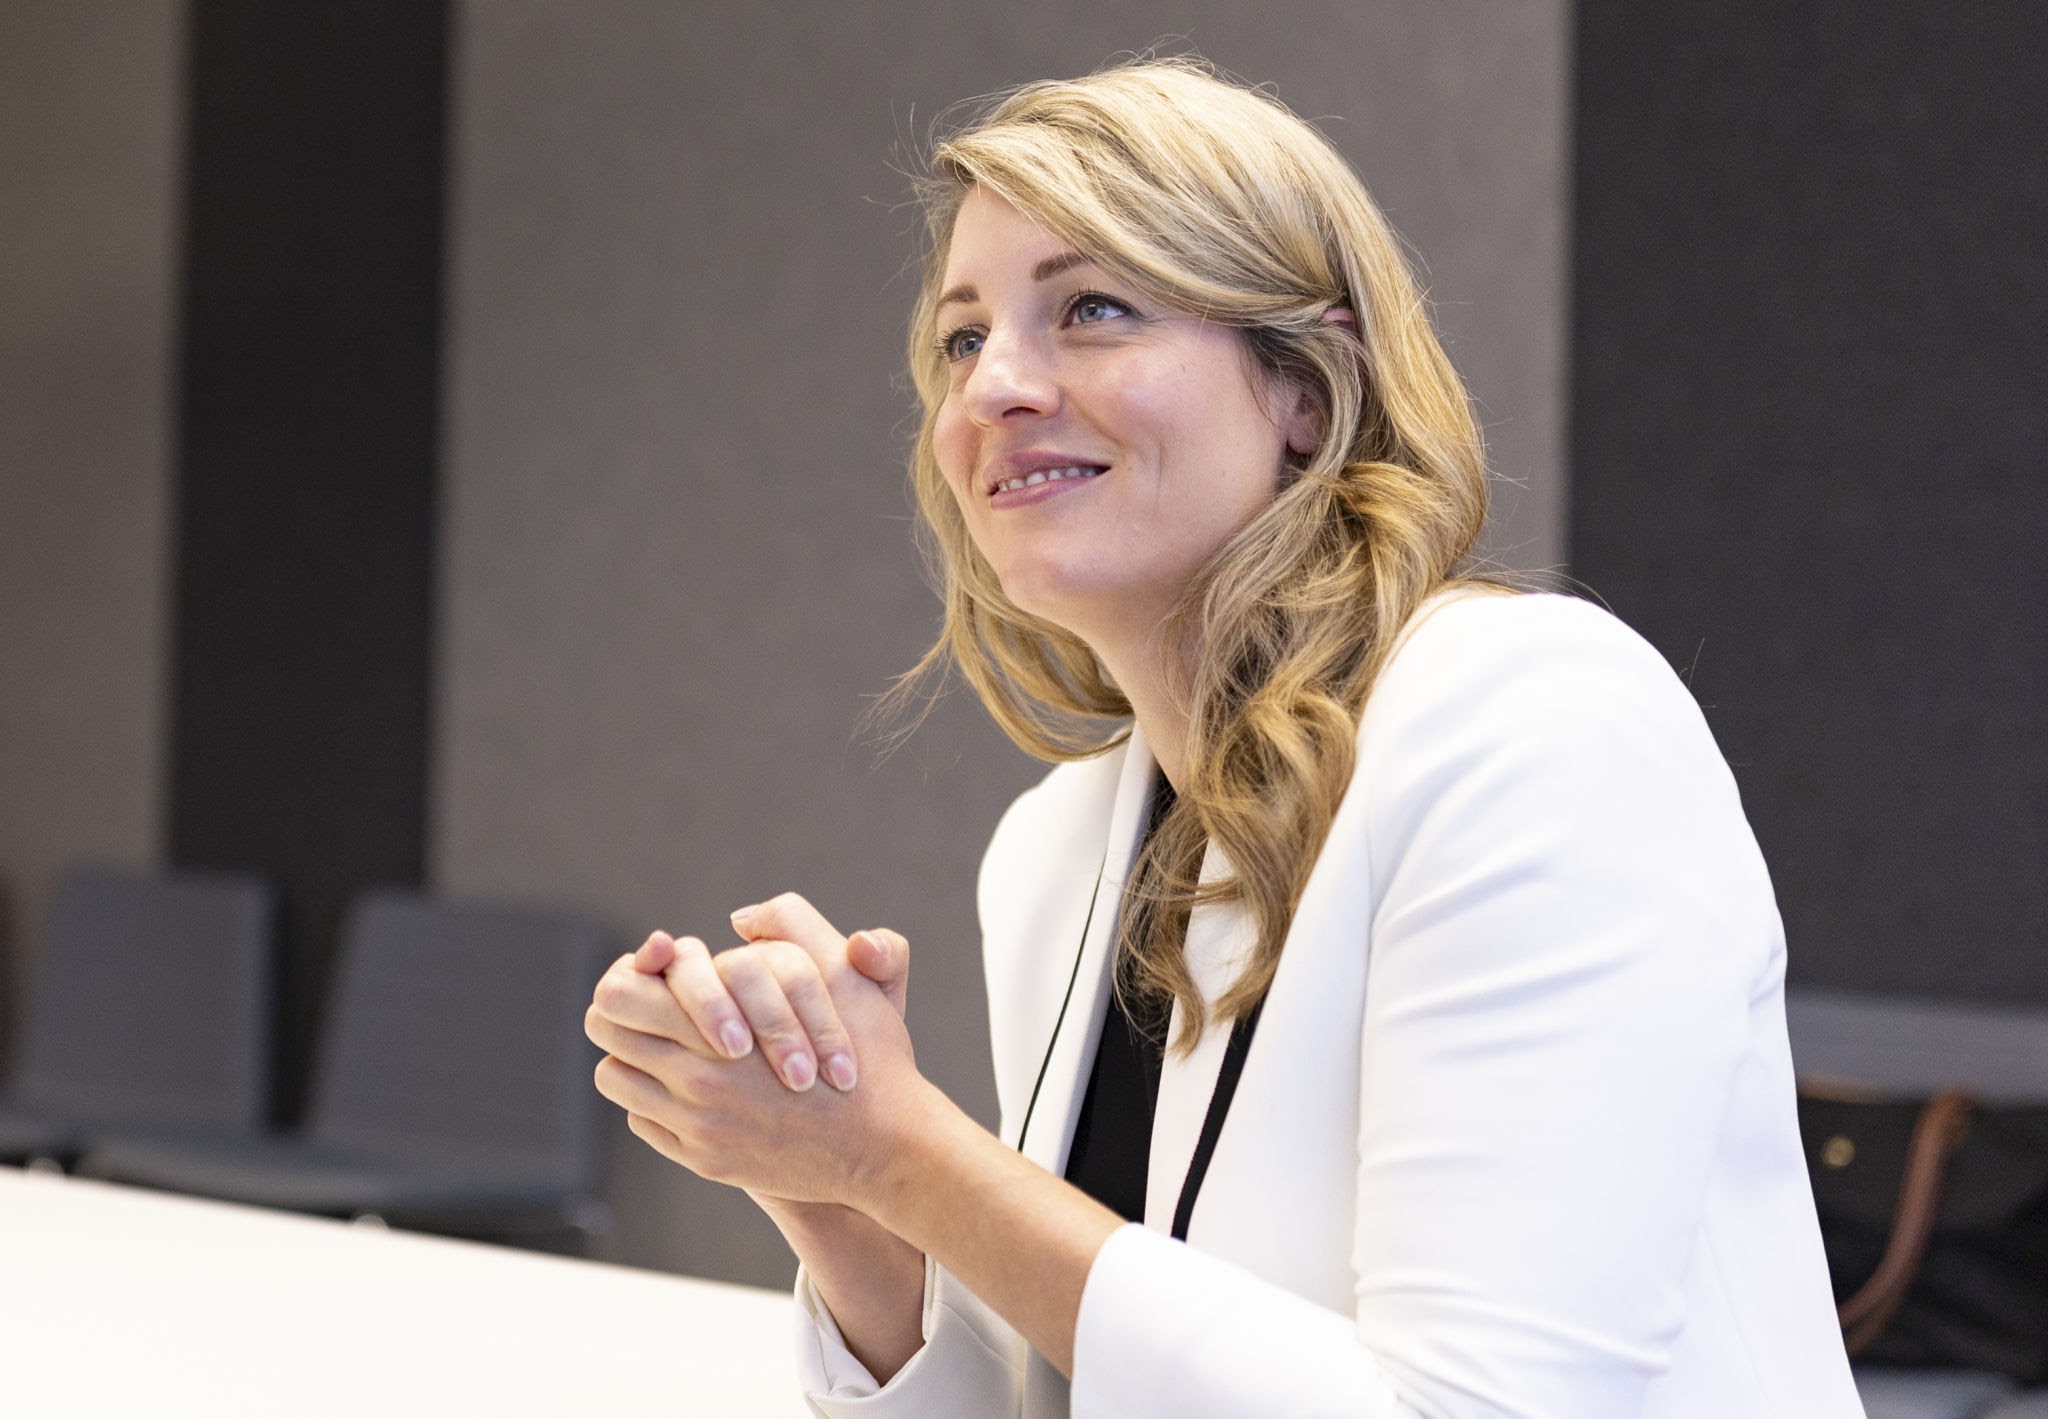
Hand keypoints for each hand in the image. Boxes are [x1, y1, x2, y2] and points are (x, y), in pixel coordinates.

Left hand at [587, 930, 932, 1207]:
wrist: (885, 1147)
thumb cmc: (870, 1055)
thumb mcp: (841, 975)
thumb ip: (791, 925)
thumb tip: (740, 919)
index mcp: (719, 1029)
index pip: (618, 994)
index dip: (630, 972)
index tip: (655, 965)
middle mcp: (696, 1081)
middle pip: (608, 1030)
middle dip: (624, 1007)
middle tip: (649, 998)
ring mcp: (696, 1125)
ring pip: (617, 1077)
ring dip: (634, 1053)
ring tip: (666, 1040)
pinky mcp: (703, 1159)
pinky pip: (643, 1122)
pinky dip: (654, 1100)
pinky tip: (689, 1086)